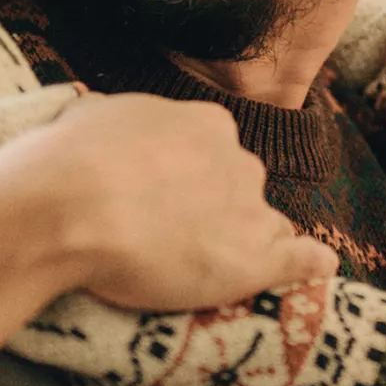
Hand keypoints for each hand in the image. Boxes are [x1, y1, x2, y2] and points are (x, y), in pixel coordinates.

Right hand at [33, 91, 338, 309]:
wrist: (73, 205)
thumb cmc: (69, 159)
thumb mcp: (89, 116)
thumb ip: (112, 119)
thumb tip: (98, 117)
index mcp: (205, 124)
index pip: (214, 149)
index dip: (190, 175)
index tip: (163, 193)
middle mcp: (239, 161)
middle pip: (242, 186)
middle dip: (219, 208)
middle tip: (174, 232)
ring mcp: (251, 211)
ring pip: (268, 226)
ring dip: (248, 241)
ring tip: (212, 265)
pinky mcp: (257, 261)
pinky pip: (303, 260)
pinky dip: (309, 264)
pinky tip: (315, 269)